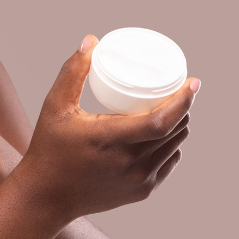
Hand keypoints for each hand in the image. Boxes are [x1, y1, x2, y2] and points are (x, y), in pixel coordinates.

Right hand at [17, 35, 198, 221]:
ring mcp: (138, 181)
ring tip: (175, 108)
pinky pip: (168, 164)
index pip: (161, 121)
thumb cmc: (48, 149)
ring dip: (180, 126)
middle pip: (175, 130)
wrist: (46, 197)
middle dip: (184, 107)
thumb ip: (72, 72)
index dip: (184, 100)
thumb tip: (92, 40)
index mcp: (110, 140)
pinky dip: (172, 146)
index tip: (193, 82)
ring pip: (175, 146)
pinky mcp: (141, 192)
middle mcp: (130, 164)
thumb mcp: (55, 107)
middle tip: (181, 89)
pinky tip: (168, 135)